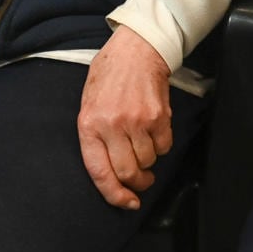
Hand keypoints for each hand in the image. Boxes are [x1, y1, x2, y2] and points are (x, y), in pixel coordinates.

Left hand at [77, 25, 173, 209]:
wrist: (137, 49)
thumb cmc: (110, 75)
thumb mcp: (88, 103)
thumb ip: (94, 135)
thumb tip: (108, 171)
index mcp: (89, 124)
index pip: (99, 172)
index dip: (114, 195)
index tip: (126, 202)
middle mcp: (112, 125)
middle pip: (127, 172)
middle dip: (136, 182)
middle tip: (141, 179)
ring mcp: (136, 121)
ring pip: (147, 161)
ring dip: (148, 160)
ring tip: (143, 143)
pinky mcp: (159, 116)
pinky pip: (163, 147)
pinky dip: (161, 146)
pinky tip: (154, 131)